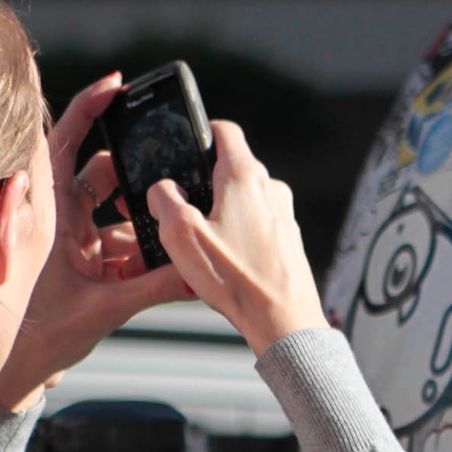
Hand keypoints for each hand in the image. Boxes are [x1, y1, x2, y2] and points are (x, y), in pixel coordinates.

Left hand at [0, 73, 193, 409]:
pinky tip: (166, 261)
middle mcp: (58, 219)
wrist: (11, 374)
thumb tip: (199, 273)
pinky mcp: (82, 262)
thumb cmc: (35, 338)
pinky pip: (119, 242)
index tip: (118, 84)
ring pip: (117, 211)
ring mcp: (71, 239)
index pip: (65, 143)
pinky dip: (142, 249)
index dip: (90, 109)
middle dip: (139, 173)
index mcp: (49, 214)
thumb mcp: (103, 309)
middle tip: (172, 173)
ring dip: (145, 219)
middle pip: (104, 174)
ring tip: (172, 229)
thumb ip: (155, 288)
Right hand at [146, 121, 326, 354]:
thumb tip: (162, 189)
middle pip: (232, 168)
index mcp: (245, 177)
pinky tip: (225, 258)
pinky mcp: (288, 238)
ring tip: (200, 240)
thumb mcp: (181, 235)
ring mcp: (283, 213)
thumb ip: (164, 200)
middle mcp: (271, 189)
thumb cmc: (237, 278)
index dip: (201, 131)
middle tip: (180, 204)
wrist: (283, 320)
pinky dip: (238, 232)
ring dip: (220, 210)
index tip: (185, 141)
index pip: (224, 131)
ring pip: (243, 198)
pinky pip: (257, 223)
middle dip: (204, 180)